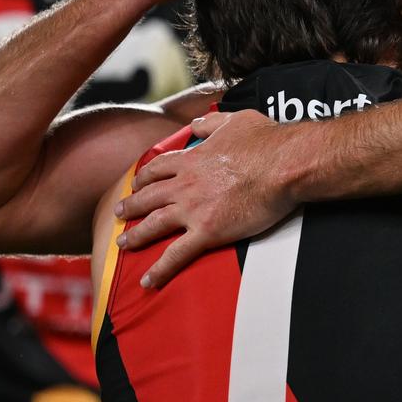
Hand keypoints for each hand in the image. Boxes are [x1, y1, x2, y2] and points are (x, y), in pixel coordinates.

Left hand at [114, 110, 299, 287]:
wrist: (283, 164)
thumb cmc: (266, 141)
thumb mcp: (235, 120)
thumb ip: (210, 122)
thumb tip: (195, 124)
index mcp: (192, 159)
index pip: (158, 168)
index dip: (145, 176)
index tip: (137, 183)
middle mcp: (185, 185)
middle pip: (149, 196)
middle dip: (131, 205)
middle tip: (118, 212)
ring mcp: (193, 210)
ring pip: (154, 224)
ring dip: (136, 235)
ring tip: (122, 243)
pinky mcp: (207, 232)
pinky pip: (176, 255)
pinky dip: (159, 269)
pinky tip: (148, 281)